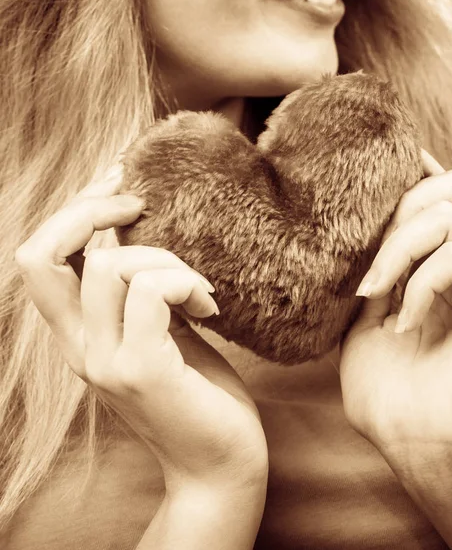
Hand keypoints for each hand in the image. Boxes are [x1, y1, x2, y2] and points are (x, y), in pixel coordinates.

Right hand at [15, 165, 267, 493]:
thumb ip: (140, 287)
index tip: (119, 181)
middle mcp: (79, 348)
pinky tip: (209, 307)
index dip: (72, 209)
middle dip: (92, 207)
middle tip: (141, 203)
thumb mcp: (162, 328)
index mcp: (80, 334)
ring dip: (166, 259)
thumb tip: (135, 227)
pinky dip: (184, 282)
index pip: (39, 257)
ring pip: (109, 264)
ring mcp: (104, 361)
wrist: (219, 462)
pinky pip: (149, 291)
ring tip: (199, 291)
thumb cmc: (198, 392)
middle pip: (42, 252)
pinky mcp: (141, 370)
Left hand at [339, 150, 451, 460]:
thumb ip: (379, 269)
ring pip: (446, 217)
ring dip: (398, 250)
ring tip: (375, 295)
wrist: (414, 438)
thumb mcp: (363, 317)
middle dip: (397, 214)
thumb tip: (376, 226)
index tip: (398, 156)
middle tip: (369, 271)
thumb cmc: (385, 388)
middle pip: (448, 192)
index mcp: (437, 269)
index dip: (422, 175)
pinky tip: (402, 323)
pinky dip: (419, 284)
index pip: (441, 201)